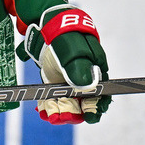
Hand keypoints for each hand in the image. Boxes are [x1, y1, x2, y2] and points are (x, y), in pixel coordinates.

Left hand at [22, 8, 110, 123]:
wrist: (47, 27)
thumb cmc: (65, 37)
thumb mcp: (73, 51)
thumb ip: (80, 69)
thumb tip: (88, 87)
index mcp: (95, 71)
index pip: (102, 95)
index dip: (97, 108)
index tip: (91, 117)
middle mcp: (84, 80)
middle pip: (83, 103)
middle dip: (73, 112)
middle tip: (62, 117)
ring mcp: (69, 82)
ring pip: (67, 102)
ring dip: (59, 111)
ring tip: (49, 116)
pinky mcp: (55, 83)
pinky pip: (54, 98)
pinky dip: (48, 106)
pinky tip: (42, 111)